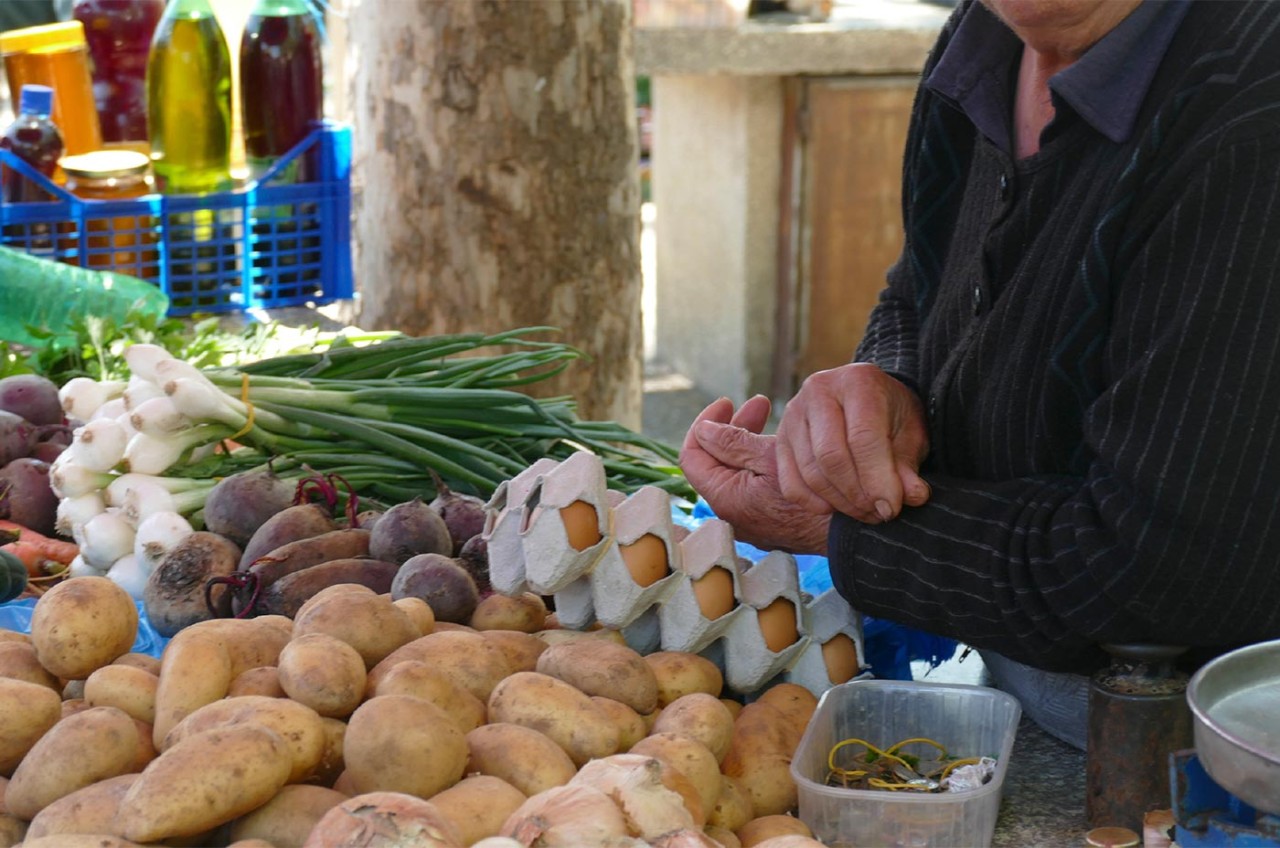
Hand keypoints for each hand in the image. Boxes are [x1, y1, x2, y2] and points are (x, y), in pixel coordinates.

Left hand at [679, 395, 830, 554]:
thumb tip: (703, 430)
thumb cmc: (816, 491)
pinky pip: (751, 484)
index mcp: (724, 498)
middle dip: (732, 427)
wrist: (851, 530)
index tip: (728, 402)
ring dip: (747, 441)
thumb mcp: (773, 456)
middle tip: (759, 403)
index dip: (704, 423)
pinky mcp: (766, 517)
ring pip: (735, 471)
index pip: (692, 456)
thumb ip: (733, 442)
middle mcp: (730, 513)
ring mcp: (748, 517)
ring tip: (773, 417)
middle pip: (714, 461)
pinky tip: (780, 444)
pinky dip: (758, 461)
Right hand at [775, 363, 929, 522]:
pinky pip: (790, 483)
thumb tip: (912, 496)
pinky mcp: (780, 438)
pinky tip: (837, 508)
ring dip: (840, 502)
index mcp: (858, 382)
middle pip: (831, 456)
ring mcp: (794, 414)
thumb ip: (908, 465)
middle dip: (857, 494)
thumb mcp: (911, 435)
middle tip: (878, 513)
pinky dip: (813, 504)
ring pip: (811, 472)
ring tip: (865, 512)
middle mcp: (819, 390)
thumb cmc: (892, 416)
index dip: (877, 479)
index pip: (862, 437)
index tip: (891, 508)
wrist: (867, 400)